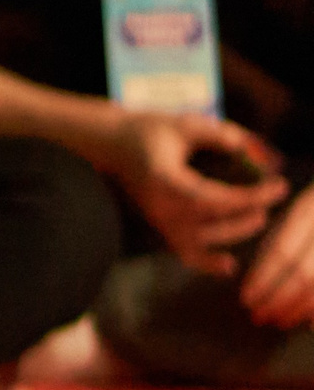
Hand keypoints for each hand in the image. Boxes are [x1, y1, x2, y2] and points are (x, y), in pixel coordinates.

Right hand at [106, 111, 284, 274]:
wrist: (112, 148)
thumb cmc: (149, 133)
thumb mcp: (185, 124)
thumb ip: (221, 136)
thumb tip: (254, 154)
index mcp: (163, 181)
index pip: (212, 198)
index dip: (248, 197)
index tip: (277, 186)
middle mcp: (159, 207)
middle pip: (210, 222)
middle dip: (248, 212)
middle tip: (272, 194)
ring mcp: (160, 221)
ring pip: (202, 241)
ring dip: (236, 232)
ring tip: (259, 216)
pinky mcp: (162, 227)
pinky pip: (185, 254)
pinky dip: (207, 263)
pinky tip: (229, 265)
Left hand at [239, 182, 313, 328]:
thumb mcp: (297, 214)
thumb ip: (279, 243)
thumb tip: (257, 283)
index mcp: (309, 211)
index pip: (282, 252)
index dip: (263, 279)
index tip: (246, 299)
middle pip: (304, 274)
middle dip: (279, 300)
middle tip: (259, 317)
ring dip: (301, 310)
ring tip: (281, 322)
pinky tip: (310, 325)